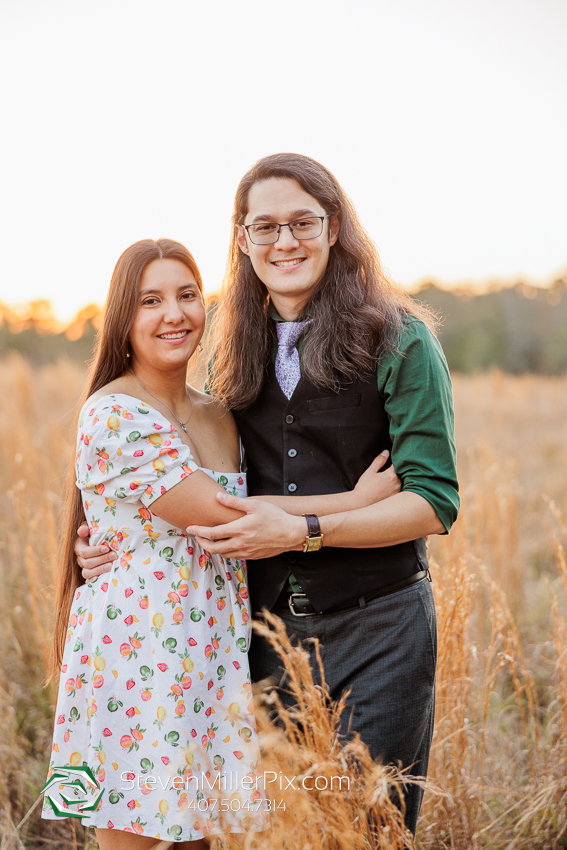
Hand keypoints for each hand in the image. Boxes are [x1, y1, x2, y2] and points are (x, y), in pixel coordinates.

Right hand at [75, 522, 116, 581]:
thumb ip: (86, 528)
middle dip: (101, 560)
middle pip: (87, 563)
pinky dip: (94, 580)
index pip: (84, 552)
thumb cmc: (95, 533)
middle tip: (114, 556)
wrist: (100, 540)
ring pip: (87, 573)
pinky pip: (88, 580)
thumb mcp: (90, 528)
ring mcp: (84, 568)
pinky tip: (102, 578)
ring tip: (111, 566)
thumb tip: (82, 531)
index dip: (95, 551)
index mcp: (79, 547)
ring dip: (100, 570)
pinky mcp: (89, 574)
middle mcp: (80, 559)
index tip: (107, 548)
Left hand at [187, 493, 305, 559]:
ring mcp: (246, 552)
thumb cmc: (275, 517)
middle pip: (213, 548)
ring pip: (223, 554)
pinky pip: (234, 556)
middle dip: (202, 542)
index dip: (198, 531)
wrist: (292, 534)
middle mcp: (240, 544)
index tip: (190, 528)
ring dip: (213, 548)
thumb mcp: (255, 505)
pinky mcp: (252, 556)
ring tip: (209, 540)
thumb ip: (235, 502)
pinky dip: (225, 551)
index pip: (212, 533)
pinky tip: (226, 544)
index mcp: (239, 530)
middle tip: (196, 536)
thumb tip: (218, 497)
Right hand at [353, 450, 400, 505]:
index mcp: (391, 475)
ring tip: (391, 479)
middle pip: (402, 473)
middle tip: (392, 468)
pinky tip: (390, 488)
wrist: (361, 504)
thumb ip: (379, 461)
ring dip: (400, 479)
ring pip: (402, 482)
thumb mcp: (370, 471)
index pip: (399, 464)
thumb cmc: (364, 487)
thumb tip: (386, 452)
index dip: (398, 460)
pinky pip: (400, 490)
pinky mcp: (395, 499)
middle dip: (399, 470)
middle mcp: (397, 484)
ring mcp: (397, 492)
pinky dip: (398, 487)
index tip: (395, 458)